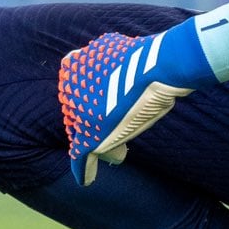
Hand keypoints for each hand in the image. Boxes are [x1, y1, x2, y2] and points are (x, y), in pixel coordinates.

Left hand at [58, 3, 228, 184]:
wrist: (158, 68)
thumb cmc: (144, 57)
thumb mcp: (116, 48)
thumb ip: (105, 56)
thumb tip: (107, 52)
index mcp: (72, 66)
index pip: (75, 91)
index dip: (91, 101)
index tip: (106, 106)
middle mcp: (70, 91)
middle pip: (78, 113)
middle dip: (94, 120)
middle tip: (115, 125)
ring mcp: (79, 115)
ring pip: (83, 134)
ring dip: (99, 141)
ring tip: (117, 149)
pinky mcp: (89, 138)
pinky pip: (82, 159)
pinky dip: (84, 170)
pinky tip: (87, 180)